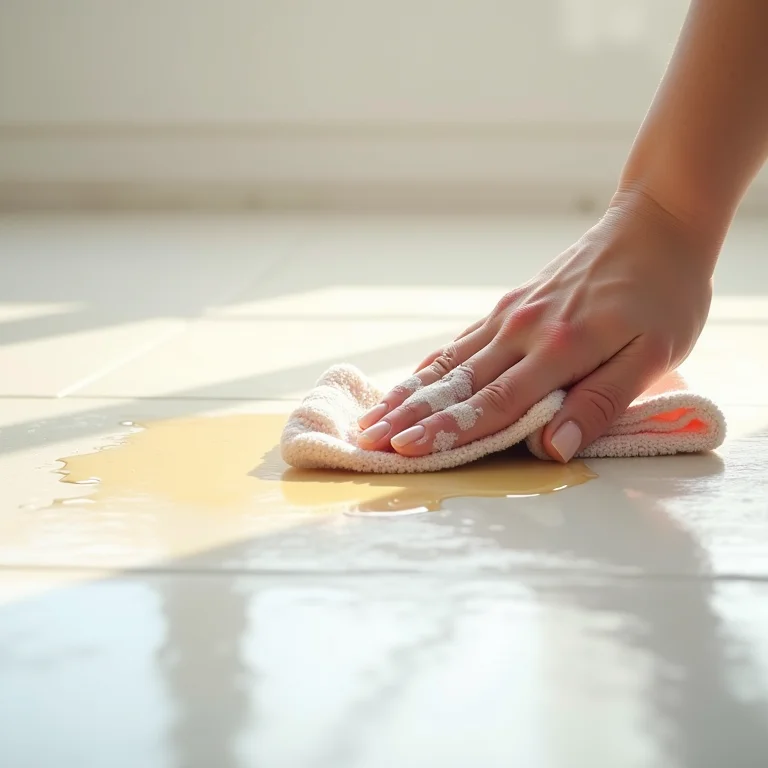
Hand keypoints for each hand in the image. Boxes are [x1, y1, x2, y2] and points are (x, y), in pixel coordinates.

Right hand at [356, 190, 718, 461]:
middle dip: (409, 417)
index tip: (407, 451)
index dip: (449, 431)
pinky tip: (408, 383)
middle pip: (456, 384)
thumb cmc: (663, 293)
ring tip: (370, 418)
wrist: (654, 224)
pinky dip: (428, 368)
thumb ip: (601, 401)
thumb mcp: (654, 353)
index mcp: (559, 347)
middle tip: (366, 441)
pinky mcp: (507, 306)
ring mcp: (509, 316)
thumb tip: (553, 447)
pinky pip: (459, 343)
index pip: (494, 402)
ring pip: (448, 364)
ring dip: (407, 395)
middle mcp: (522, 330)